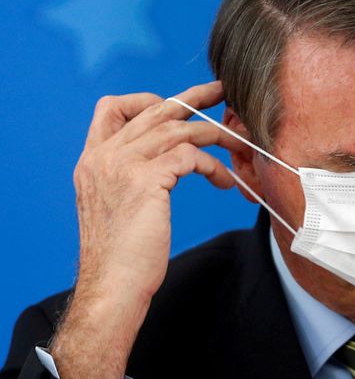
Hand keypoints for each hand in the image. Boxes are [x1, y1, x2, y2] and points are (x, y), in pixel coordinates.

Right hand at [50, 81, 244, 378]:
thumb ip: (130, 176)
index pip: (111, 108)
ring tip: (238, 145)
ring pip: (178, 128)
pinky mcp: (145, 180)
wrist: (112, 287)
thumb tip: (164, 162)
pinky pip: (189, 155)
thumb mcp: (116, 205)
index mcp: (93, 159)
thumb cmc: (122, 255)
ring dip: (215, 135)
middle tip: (221, 90)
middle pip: (154, 109)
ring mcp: (121, 165)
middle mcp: (103, 156)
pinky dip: (213, 165)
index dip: (147, 99)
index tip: (176, 104)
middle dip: (193, 96)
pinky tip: (225, 181)